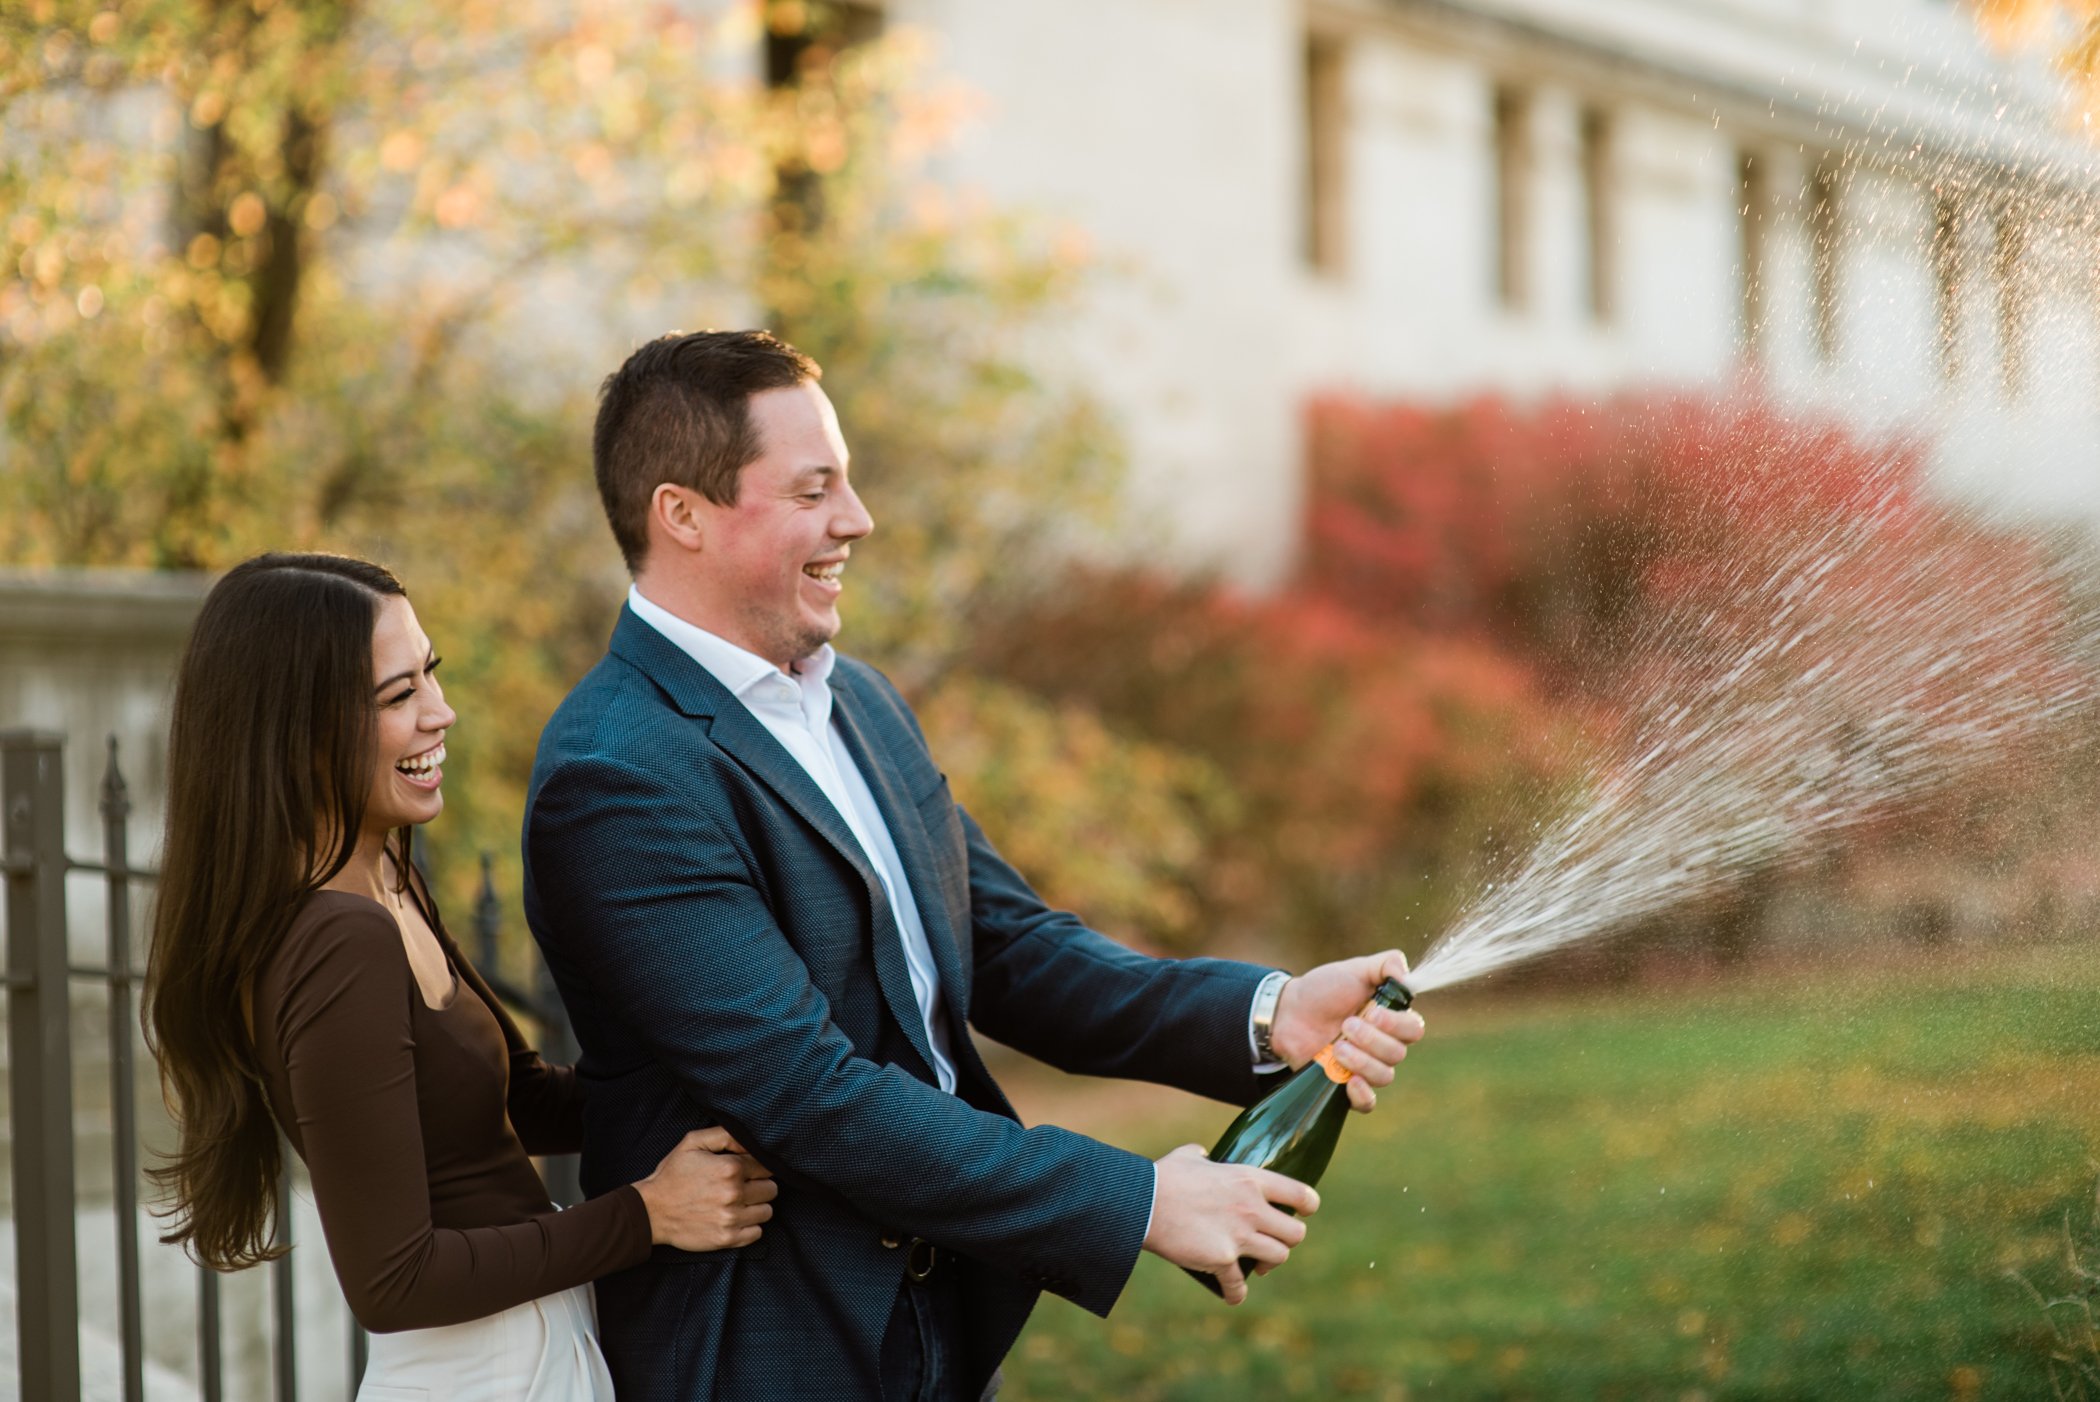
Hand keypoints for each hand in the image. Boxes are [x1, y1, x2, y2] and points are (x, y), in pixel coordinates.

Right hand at [634, 1126, 777, 1250]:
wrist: (651, 1211)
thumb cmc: (673, 1174)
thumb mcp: (694, 1143)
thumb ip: (726, 1135)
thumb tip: (753, 1139)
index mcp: (730, 1168)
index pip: (766, 1166)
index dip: (757, 1166)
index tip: (745, 1169)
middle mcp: (734, 1194)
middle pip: (771, 1189)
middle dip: (759, 1185)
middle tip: (742, 1186)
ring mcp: (731, 1218)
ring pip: (767, 1211)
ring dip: (756, 1206)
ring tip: (738, 1202)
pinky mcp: (726, 1238)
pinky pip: (757, 1233)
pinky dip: (750, 1226)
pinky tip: (735, 1218)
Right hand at [1142, 1143, 1318, 1304]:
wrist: (1141, 1203)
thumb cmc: (1164, 1177)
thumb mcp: (1190, 1156)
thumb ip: (1204, 1155)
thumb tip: (1205, 1155)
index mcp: (1250, 1179)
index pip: (1300, 1194)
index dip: (1308, 1205)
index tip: (1306, 1212)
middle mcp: (1251, 1207)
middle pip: (1296, 1234)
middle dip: (1287, 1241)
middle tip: (1271, 1243)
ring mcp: (1238, 1235)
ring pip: (1278, 1258)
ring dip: (1268, 1265)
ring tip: (1256, 1267)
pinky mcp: (1221, 1259)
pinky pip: (1239, 1285)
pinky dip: (1236, 1293)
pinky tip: (1233, 1295)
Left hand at [1271, 949, 1424, 1111]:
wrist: (1288, 1012)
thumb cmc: (1323, 990)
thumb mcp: (1354, 968)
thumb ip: (1386, 964)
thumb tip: (1408, 976)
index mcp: (1390, 1019)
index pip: (1414, 1029)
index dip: (1396, 1024)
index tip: (1370, 1012)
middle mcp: (1383, 1045)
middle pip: (1398, 1054)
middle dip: (1371, 1039)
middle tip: (1346, 1024)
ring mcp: (1366, 1067)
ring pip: (1384, 1076)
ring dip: (1362, 1061)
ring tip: (1337, 1046)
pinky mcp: (1347, 1086)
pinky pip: (1368, 1103)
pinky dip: (1363, 1094)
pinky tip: (1350, 1081)